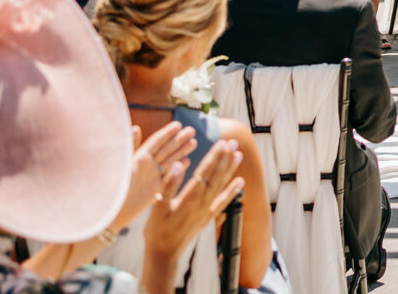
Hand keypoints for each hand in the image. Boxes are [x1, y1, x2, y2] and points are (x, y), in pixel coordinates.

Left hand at [114, 123, 197, 231]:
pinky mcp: (154, 189)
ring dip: (181, 151)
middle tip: (192, 130)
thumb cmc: (111, 187)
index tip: (178, 125)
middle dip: (178, 140)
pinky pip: (169, 176)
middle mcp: (145, 165)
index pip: (156, 142)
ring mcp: (150, 176)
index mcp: (137, 158)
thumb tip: (135, 127)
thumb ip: (131, 147)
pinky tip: (188, 161)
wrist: (110, 213)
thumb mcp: (122, 165)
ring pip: (169, 161)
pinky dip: (179, 168)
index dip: (167, 133)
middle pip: (165, 149)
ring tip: (194, 142)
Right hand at [144, 140, 243, 268]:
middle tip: (234, 142)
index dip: (214, 156)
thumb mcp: (158, 207)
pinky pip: (223, 202)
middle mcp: (202, 203)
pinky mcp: (208, 218)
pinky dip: (232, 192)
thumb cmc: (157, 230)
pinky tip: (240, 183)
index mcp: (189, 197)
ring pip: (221, 186)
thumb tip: (177, 165)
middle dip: (225, 158)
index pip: (205, 172)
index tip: (222, 143)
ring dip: (230, 170)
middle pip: (216, 176)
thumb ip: (168, 185)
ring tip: (239, 156)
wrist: (164, 254)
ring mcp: (207, 210)